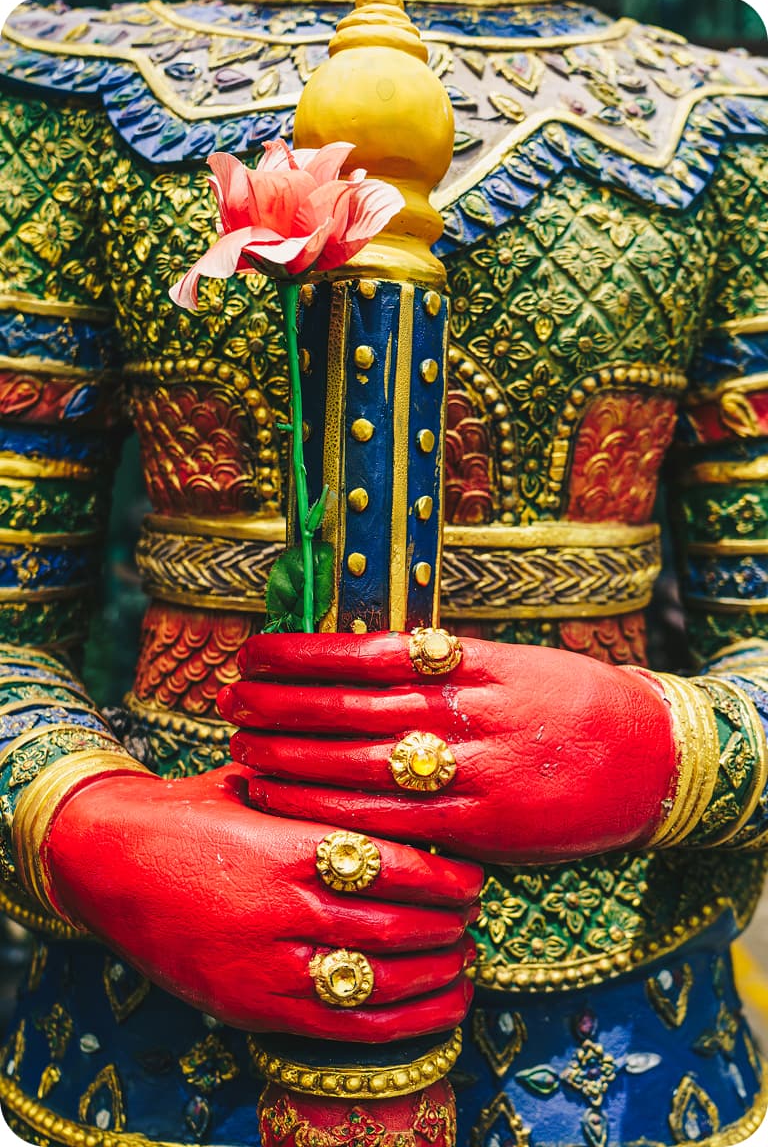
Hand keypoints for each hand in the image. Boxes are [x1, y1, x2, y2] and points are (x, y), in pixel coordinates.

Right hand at [44, 764, 481, 1039]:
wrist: (106, 862)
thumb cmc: (189, 814)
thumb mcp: (255, 783)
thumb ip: (319, 788)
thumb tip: (394, 780)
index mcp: (287, 847)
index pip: (394, 868)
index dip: (444, 878)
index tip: (472, 875)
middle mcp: (282, 911)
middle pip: (396, 927)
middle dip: (449, 925)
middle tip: (474, 915)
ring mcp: (265, 968)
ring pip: (378, 981)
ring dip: (436, 975)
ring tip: (466, 961)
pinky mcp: (250, 1009)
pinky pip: (344, 1028)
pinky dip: (405, 1024)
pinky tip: (442, 1008)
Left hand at [219, 632, 675, 863]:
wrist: (655, 758)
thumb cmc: (577, 702)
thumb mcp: (513, 663)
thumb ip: (444, 666)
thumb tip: (363, 659)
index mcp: (473, 663)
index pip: (366, 652)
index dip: (302, 654)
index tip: (257, 652)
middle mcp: (468, 713)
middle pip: (350, 707)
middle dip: (280, 705)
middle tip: (230, 701)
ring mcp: (475, 772)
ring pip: (360, 764)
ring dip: (291, 757)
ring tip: (242, 749)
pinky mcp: (482, 827)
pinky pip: (392, 821)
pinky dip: (332, 811)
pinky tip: (289, 804)